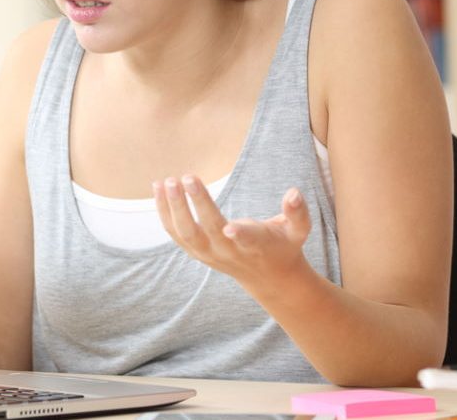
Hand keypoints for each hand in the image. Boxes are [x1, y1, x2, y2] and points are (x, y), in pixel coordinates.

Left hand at [154, 175, 312, 288]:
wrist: (267, 277)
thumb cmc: (282, 246)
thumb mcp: (297, 232)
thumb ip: (298, 213)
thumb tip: (294, 192)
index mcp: (256, 246)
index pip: (247, 240)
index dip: (240, 234)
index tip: (229, 225)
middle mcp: (228, 252)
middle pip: (207, 230)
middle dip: (195, 205)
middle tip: (186, 178)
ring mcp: (209, 254)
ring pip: (185, 234)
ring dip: (173, 207)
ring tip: (166, 181)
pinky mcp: (195, 252)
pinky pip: (174, 233)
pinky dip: (164, 212)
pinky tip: (158, 188)